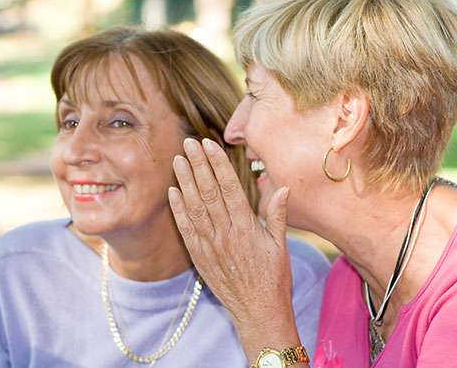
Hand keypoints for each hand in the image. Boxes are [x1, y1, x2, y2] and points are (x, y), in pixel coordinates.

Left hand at [168, 137, 301, 358]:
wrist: (258, 312)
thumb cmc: (274, 278)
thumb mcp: (281, 245)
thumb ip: (279, 215)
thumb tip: (284, 187)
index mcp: (247, 227)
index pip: (229, 187)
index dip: (218, 164)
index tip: (209, 144)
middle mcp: (226, 233)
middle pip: (209, 192)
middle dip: (198, 165)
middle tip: (188, 142)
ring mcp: (210, 245)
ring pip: (194, 208)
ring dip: (184, 182)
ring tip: (178, 160)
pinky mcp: (200, 257)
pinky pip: (186, 230)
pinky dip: (178, 210)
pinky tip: (172, 192)